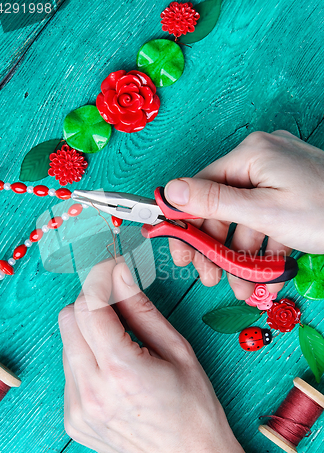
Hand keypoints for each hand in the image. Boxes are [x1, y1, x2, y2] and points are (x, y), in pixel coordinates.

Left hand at [59, 260, 286, 452]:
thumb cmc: (194, 406)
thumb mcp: (177, 349)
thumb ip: (141, 308)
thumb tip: (120, 273)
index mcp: (121, 370)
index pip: (90, 305)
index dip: (99, 278)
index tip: (111, 267)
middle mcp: (91, 391)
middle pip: (69, 319)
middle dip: (91, 302)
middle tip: (117, 301)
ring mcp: (78, 409)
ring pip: (66, 344)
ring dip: (88, 331)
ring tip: (120, 341)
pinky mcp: (73, 421)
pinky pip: (69, 371)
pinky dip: (87, 359)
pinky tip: (113, 369)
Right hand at [164, 131, 323, 299]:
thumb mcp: (265, 213)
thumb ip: (214, 203)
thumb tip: (169, 192)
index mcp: (251, 155)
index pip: (200, 188)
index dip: (186, 224)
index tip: (180, 253)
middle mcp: (261, 159)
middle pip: (222, 206)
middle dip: (217, 248)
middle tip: (211, 277)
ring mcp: (278, 175)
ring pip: (245, 219)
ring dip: (242, 256)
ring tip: (243, 288)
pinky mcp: (292, 191)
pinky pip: (268, 219)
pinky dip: (265, 247)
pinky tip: (266, 276)